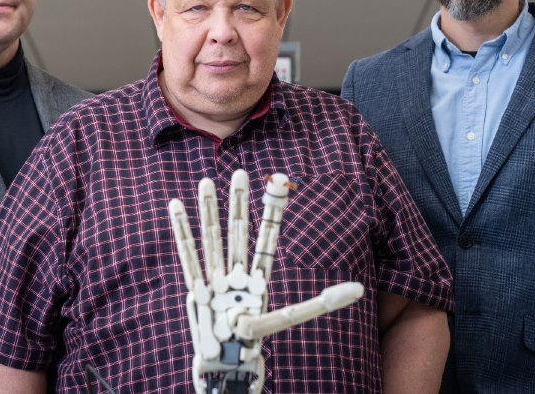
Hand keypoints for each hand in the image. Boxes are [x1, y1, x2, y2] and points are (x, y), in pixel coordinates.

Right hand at [169, 170, 363, 393]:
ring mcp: (216, 278)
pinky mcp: (196, 288)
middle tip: (240, 172)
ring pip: (212, 237)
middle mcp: (237, 272)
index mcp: (260, 276)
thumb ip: (320, 303)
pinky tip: (176, 206)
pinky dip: (182, 231)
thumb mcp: (288, 319)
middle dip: (238, 202)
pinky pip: (188, 256)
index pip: (268, 237)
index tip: (276, 184)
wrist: (227, 361)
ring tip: (206, 181)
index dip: (272, 211)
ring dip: (209, 210)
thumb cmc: (254, 340)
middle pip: (238, 230)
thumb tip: (359, 289)